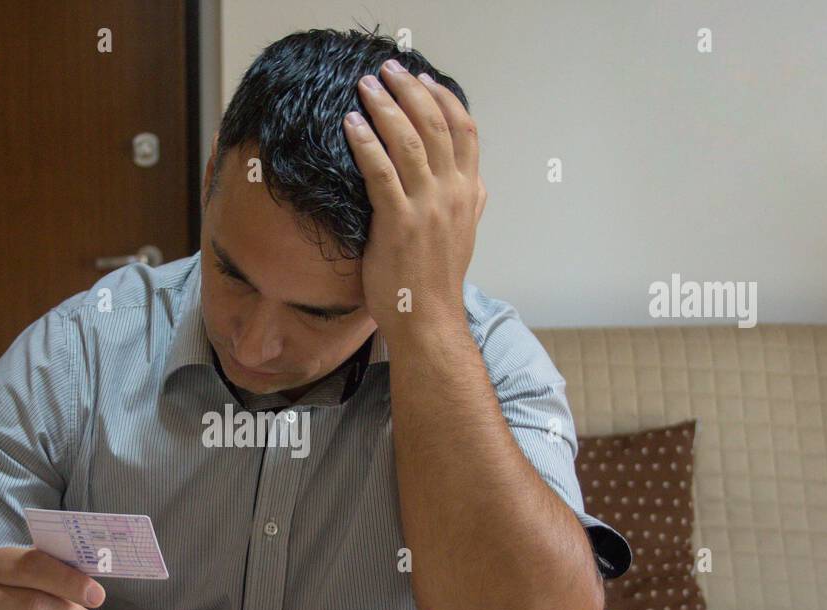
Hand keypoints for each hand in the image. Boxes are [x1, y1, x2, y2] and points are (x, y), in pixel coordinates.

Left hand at [343, 60, 486, 339]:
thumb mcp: (464, 234)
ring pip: (407, 140)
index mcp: (468, 192)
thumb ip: (470, 203)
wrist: (428, 321)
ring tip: (364, 88)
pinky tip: (351, 124)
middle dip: (409, 90)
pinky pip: (380, 171)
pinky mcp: (398, 222)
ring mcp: (426, 207)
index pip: (464, 129)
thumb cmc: (436, 281)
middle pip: (434, 124)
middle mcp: (452, 193)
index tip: (423, 79)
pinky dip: (365, 142)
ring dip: (384, 106)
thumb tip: (475, 181)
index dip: (443, 98)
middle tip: (386, 71)